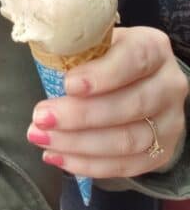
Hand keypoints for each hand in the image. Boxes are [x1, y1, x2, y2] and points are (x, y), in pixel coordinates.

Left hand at [27, 27, 187, 177]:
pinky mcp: (160, 153)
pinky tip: (58, 156)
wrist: (140, 85)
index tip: (68, 84)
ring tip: (42, 139)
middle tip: (41, 117)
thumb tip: (46, 63)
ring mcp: (169, 123)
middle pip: (130, 105)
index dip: (102, 75)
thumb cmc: (108, 59)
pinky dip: (87, 164)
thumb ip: (79, 52)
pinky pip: (124, 166)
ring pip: (127, 141)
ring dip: (78, 144)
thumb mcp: (98, 43)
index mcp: (153, 47)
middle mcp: (169, 85)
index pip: (134, 60)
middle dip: (80, 115)